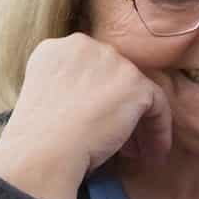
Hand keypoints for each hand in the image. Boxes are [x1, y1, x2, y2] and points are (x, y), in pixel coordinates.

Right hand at [0, 33, 171, 198]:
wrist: (43, 150)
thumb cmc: (38, 140)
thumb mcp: (46, 101)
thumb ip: (69, 89)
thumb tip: (94, 105)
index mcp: (56, 49)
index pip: (91, 70)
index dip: (98, 98)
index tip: (98, 124)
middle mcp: (85, 46)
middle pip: (116, 77)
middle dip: (120, 109)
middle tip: (122, 141)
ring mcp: (112, 61)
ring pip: (137, 92)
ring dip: (140, 122)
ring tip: (138, 151)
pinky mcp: (134, 83)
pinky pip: (158, 105)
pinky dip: (159, 129)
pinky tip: (154, 153)